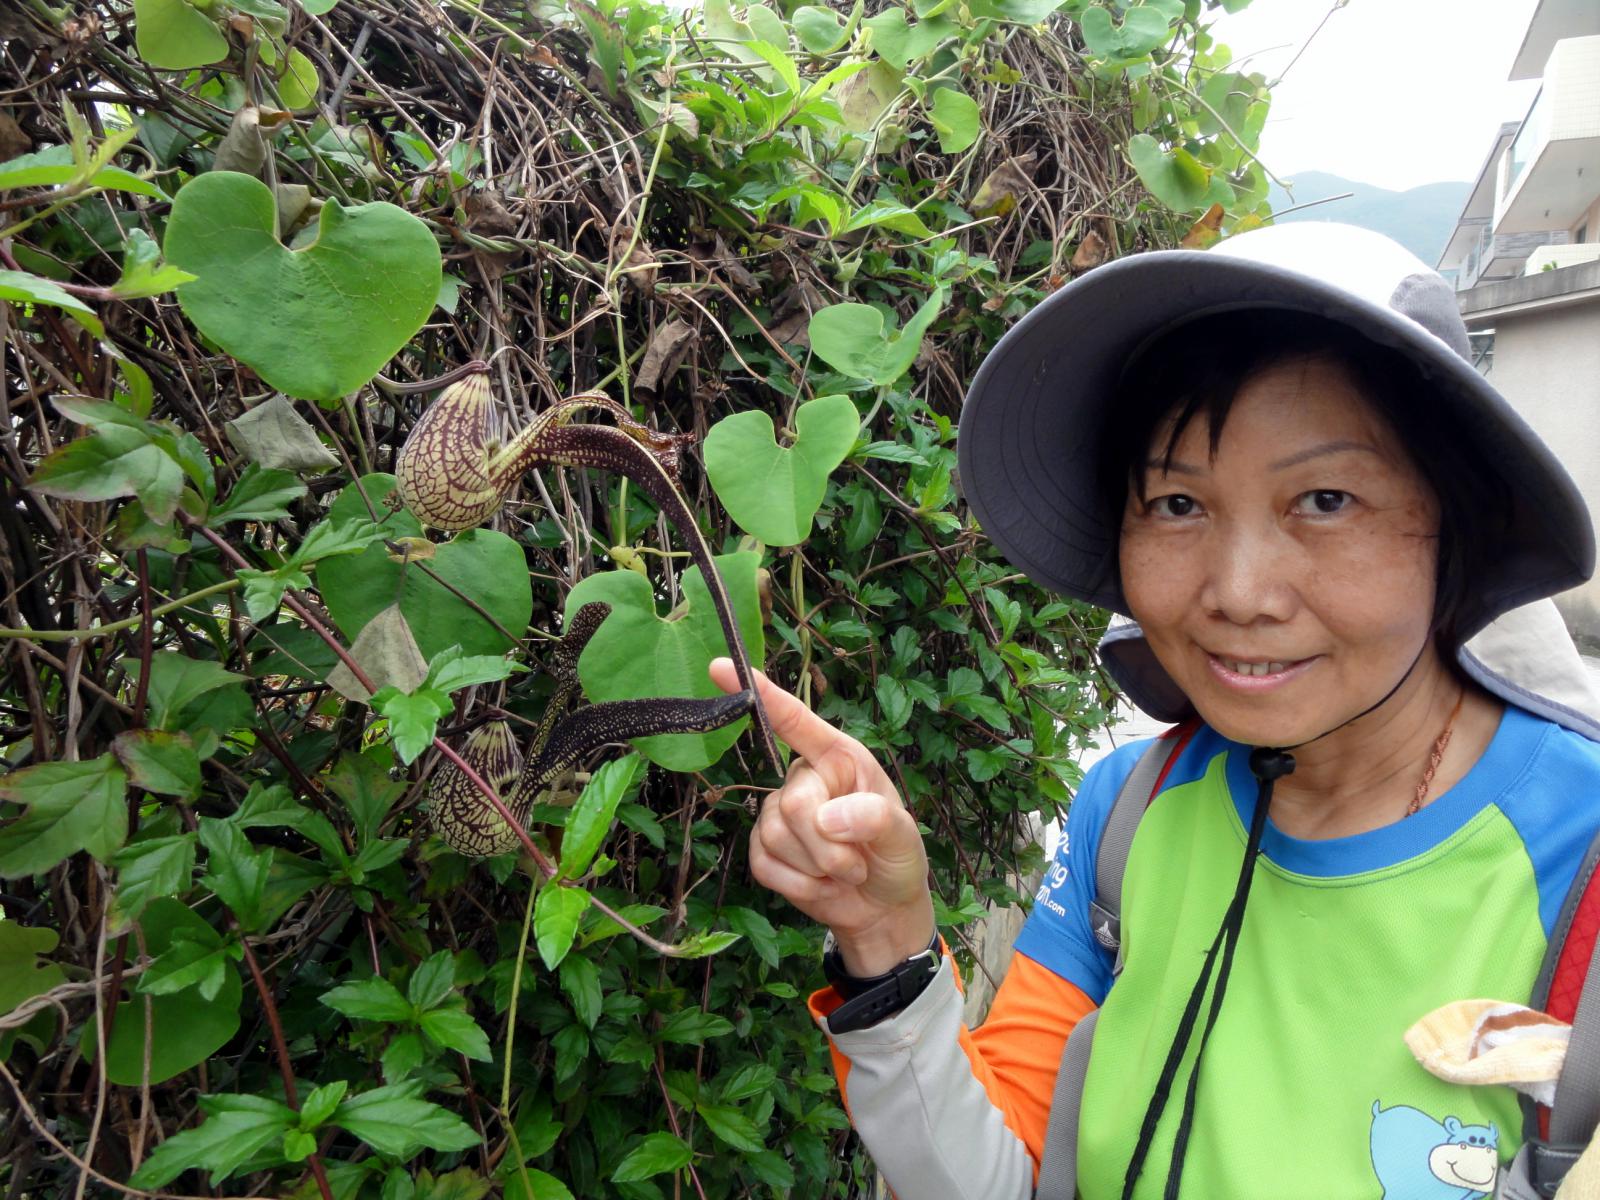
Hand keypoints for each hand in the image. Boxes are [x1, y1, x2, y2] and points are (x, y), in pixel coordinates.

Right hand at [708, 657, 933, 976]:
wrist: (882, 908)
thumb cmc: (896, 857)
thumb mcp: (904, 836)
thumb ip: (876, 819)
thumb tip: (828, 817)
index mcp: (839, 758)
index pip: (796, 721)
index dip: (759, 693)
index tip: (720, 667)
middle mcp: (805, 777)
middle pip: (793, 803)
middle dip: (827, 845)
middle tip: (856, 864)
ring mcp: (779, 813)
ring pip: (776, 835)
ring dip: (818, 867)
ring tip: (845, 872)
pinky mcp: (764, 851)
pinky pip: (764, 864)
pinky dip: (800, 885)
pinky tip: (822, 885)